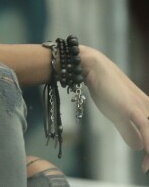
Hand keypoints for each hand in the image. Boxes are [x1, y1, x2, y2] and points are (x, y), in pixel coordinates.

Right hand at [82, 46, 148, 173]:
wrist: (92, 68)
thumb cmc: (102, 87)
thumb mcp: (116, 114)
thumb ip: (128, 130)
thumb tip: (140, 147)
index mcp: (147, 109)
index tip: (147, 165)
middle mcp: (148, 108)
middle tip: (147, 167)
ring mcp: (142, 108)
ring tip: (146, 168)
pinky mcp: (133, 108)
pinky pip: (146, 130)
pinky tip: (146, 157)